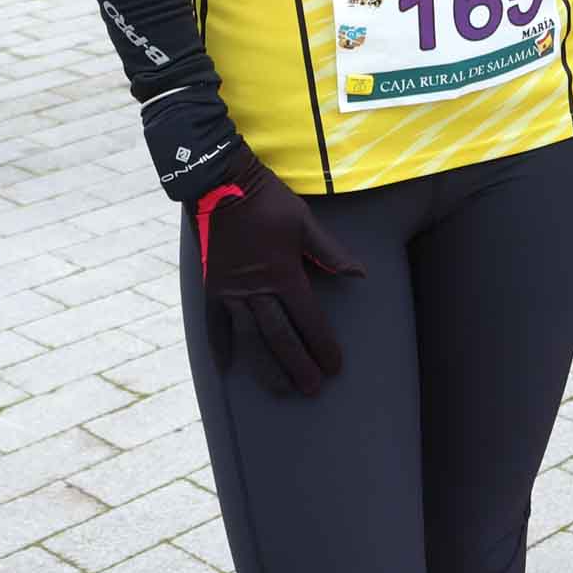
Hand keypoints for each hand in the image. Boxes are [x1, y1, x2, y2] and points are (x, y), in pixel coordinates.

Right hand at [194, 156, 363, 395]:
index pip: (308, 320)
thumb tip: (360, 274)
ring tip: (279, 389)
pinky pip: (215, 323)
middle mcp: (256, 289)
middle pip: (280, 337)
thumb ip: (330, 253)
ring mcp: (230, 291)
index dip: (322, 345)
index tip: (334, 366)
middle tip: (311, 389)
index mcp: (283, 274)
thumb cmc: (268, 201)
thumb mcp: (304, 223)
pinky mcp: (211, 286)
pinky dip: (221, 346)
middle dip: (298, 365)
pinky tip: (227, 367)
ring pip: (250, 338)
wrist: (221, 183)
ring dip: (265, 366)